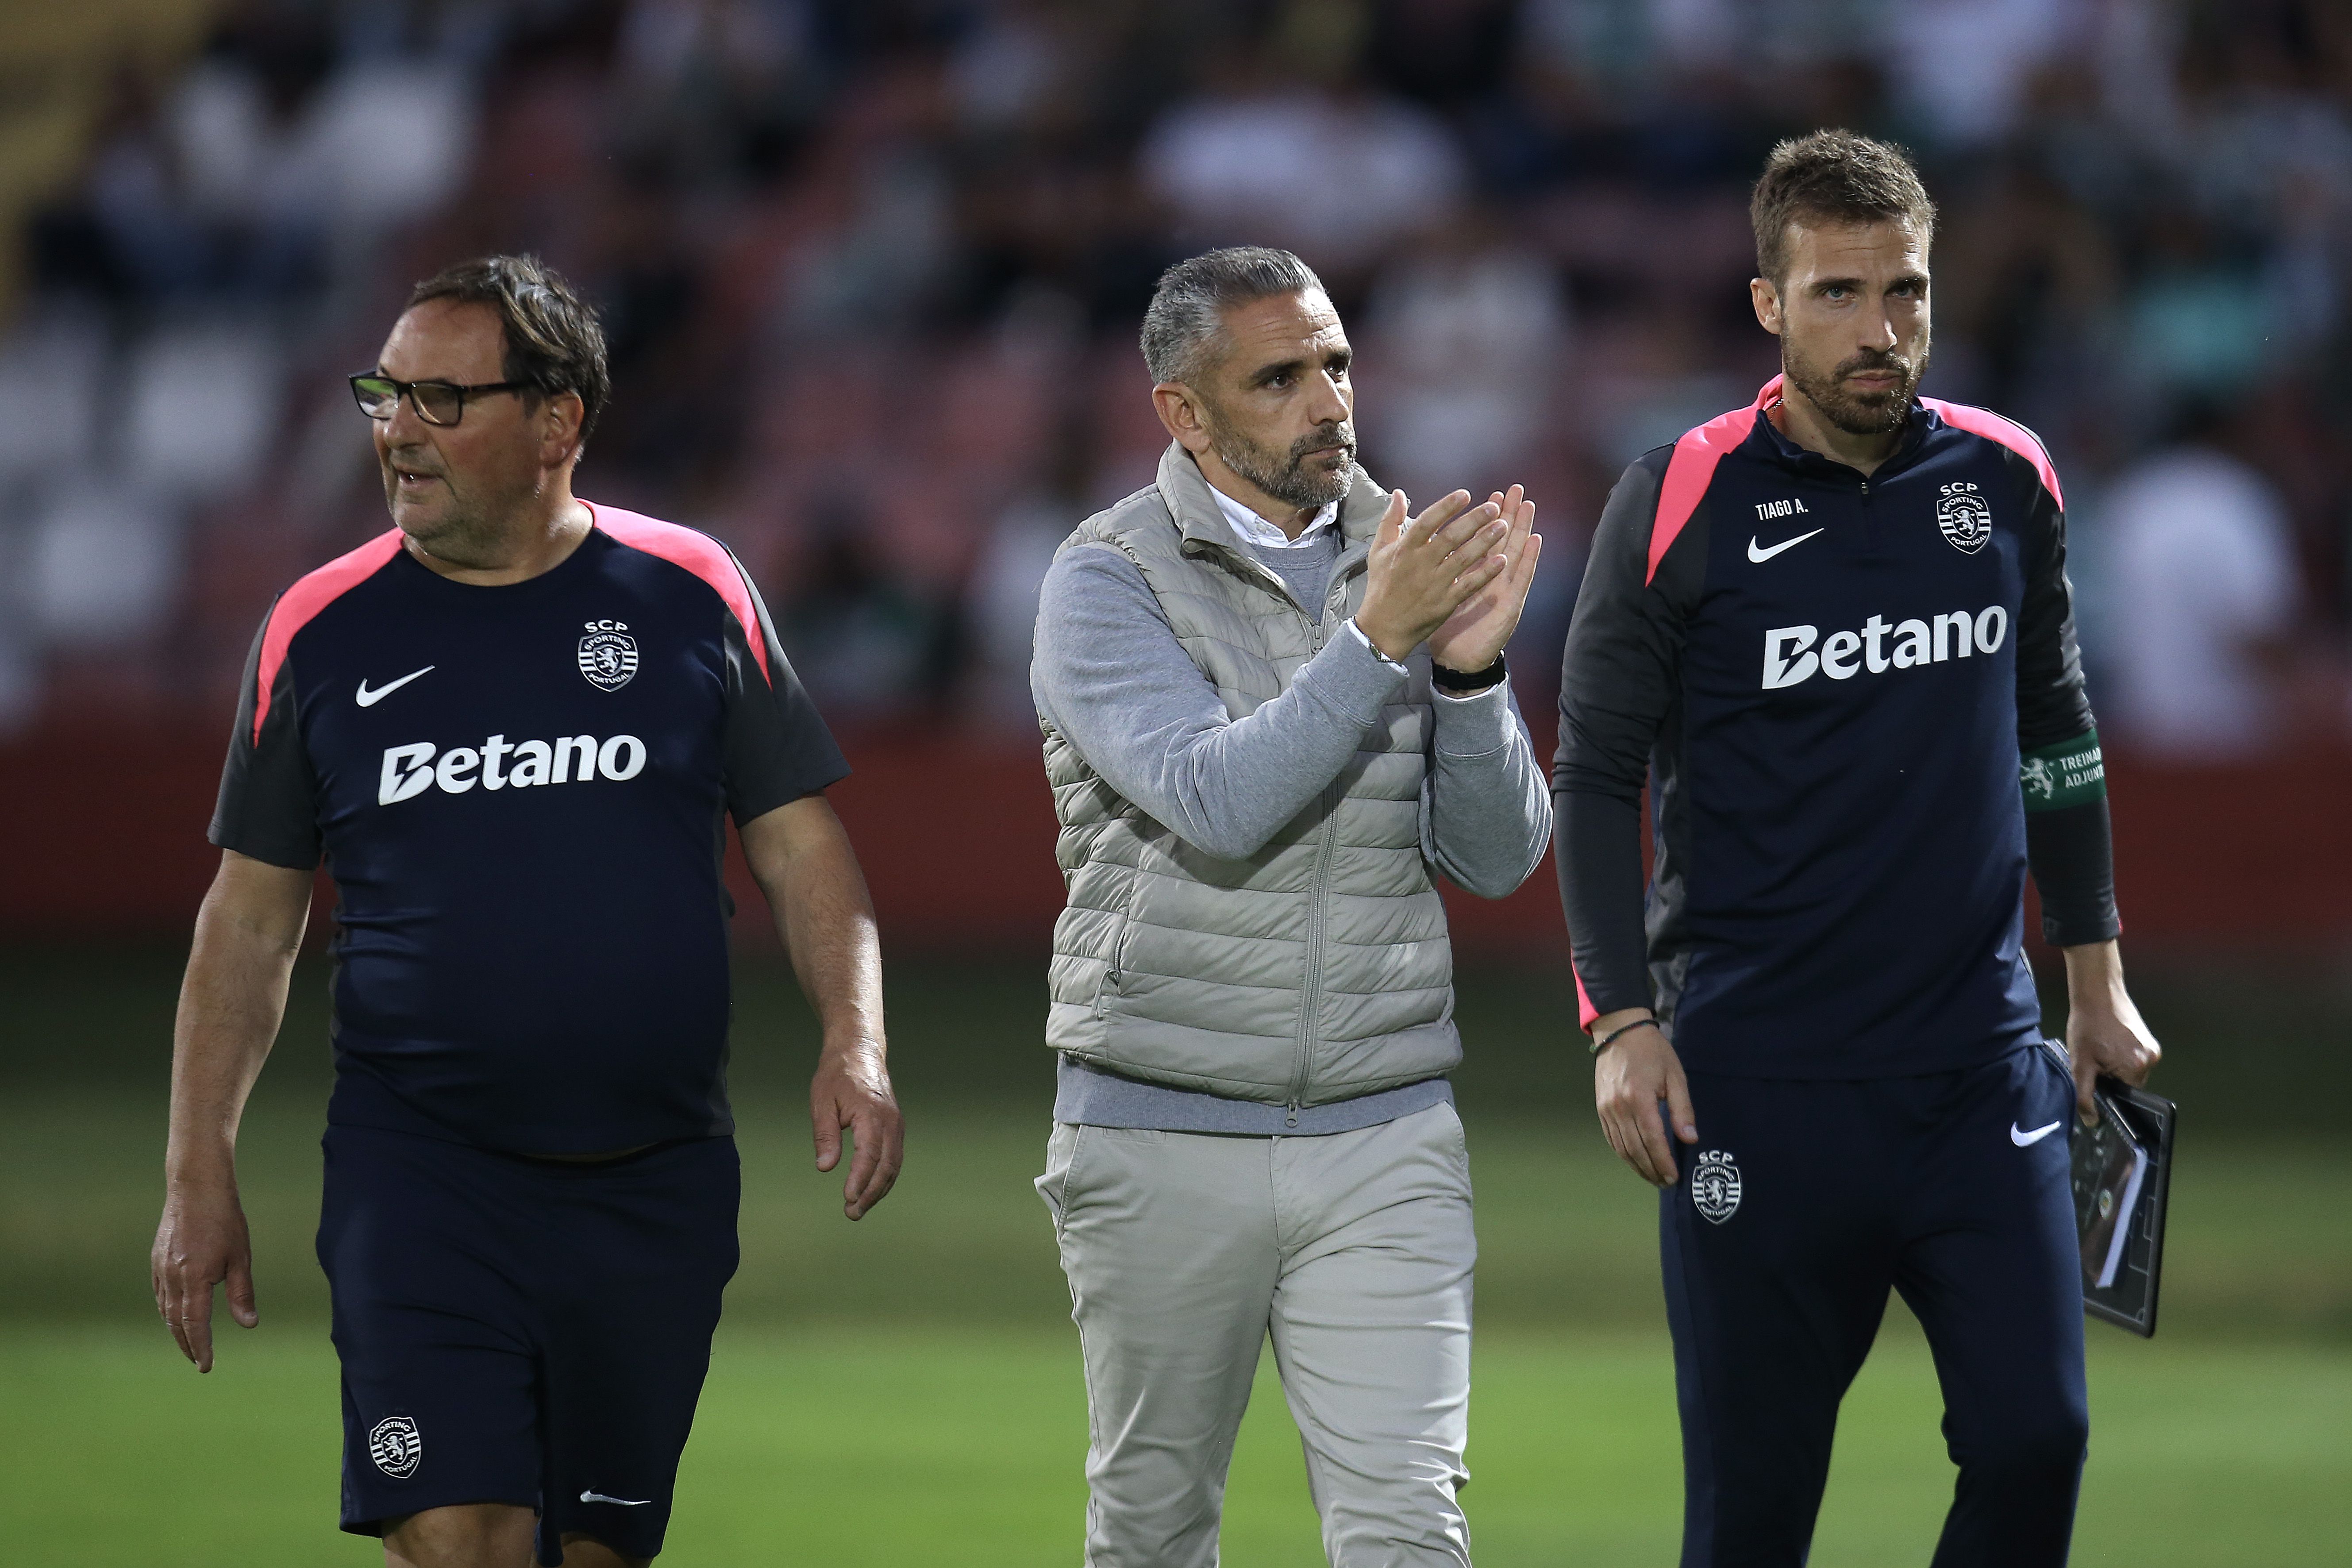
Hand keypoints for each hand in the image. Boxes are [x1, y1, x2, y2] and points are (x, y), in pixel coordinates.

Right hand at [152, 1179, 257, 1371]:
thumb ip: (242, 1293)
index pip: (194, 1324)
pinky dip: (168, 1311)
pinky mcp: (156, 1260)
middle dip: (187, 1344)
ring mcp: (160, 1269)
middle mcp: (172, 1277)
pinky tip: (177, 1315)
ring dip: (176, 1330)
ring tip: (190, 1344)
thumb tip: (249, 1325)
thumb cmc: (225, 1221)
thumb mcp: (241, 1258)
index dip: (201, 1347)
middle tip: (198, 1361)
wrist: (197, 1188)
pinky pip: (160, 1294)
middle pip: (176, 1322)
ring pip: (165, 1309)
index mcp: (194, 1278)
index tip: (206, 1367)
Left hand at [811, 1037, 903, 1219]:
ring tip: (859, 1208)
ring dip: (878, 1189)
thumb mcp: (822, 1101)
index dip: (860, 1179)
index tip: (848, 1198)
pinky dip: (884, 1177)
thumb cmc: (837, 1074)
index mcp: (871, 1113)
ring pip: (893, 1165)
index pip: (869, 1155)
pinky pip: (894, 1158)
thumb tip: (825, 1167)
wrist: (859, 1050)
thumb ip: (826, 1136)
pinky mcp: (895, 1127)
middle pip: (886, 1166)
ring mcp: (896, 1124)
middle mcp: (890, 1121)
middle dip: (870, 1193)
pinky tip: (871, 1190)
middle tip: (852, 1213)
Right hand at [1355, 490, 1508, 662]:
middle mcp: (1420, 565)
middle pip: (1450, 538)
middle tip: (1494, 507)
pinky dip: (1485, 573)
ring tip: (1504, 526)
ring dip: (1485, 541)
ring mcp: (1434, 585)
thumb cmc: (1382, 586)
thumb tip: (1399, 493)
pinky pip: (1469, 585)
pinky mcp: (1445, 603)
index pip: (1426, 522)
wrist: (1383, 628)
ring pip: (1463, 559)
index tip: (1465, 494)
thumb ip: (1390, 520)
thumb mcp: (1379, 551)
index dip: (1446, 507)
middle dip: (1474, 521)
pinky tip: (1502, 560)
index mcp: (1404, 549)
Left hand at [1428, 486, 1541, 674]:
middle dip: (1509, 515)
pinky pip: (1521, 580)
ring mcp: (1502, 590)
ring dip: (1524, 529)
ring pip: (1515, 554)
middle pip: (1502, 541)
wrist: (1457, 660)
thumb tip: (1423, 547)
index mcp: (1471, 574)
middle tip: (1516, 489)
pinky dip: (1529, 559)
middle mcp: (1490, 579)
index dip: (1485, 518)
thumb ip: (1434, 569)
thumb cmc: (1447, 628)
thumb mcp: (1437, 594)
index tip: (1489, 494)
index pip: (1480, 540)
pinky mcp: (1509, 605)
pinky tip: (1536, 540)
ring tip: (1530, 506)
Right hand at [1592, 1011, 1696, 1186]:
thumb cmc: (1654, 1052)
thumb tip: (1690, 1139)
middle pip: (1636, 1149)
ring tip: (1652, 1177)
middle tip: (1665, 1183)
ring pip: (1621, 1147)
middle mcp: (1620, 1107)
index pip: (1653, 1140)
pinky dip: (1623, 1153)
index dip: (1663, 1162)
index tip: (1674, 1177)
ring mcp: (1607, 1109)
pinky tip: (1634, 1160)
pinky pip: (1611, 1138)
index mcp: (1640, 1099)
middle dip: (1651, 1169)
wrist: (1621, 1031)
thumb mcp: (1675, 1077)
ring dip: (1637, 1166)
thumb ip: (1683, 1110)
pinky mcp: (1600, 1108)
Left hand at [2059, 940, 2160, 1120]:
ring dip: (2116, 1066)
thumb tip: (2091, 1120)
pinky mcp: (2149, 1040)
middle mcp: (2151, 1059)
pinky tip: (2108, 1043)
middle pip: (2130, 1083)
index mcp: (2137, 1067)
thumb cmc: (2086, 1026)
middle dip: (2112, 1078)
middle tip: (2095, 1060)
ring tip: (2101, 1049)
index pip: (2125, 1095)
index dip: (2109, 1091)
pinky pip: (2135, 1058)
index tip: (2096, 1079)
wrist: (2097, 993)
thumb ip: (2085, 1095)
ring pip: (2132, 1071)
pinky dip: (2121, 1056)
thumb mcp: (2079, 1064)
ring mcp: (2153, 1048)